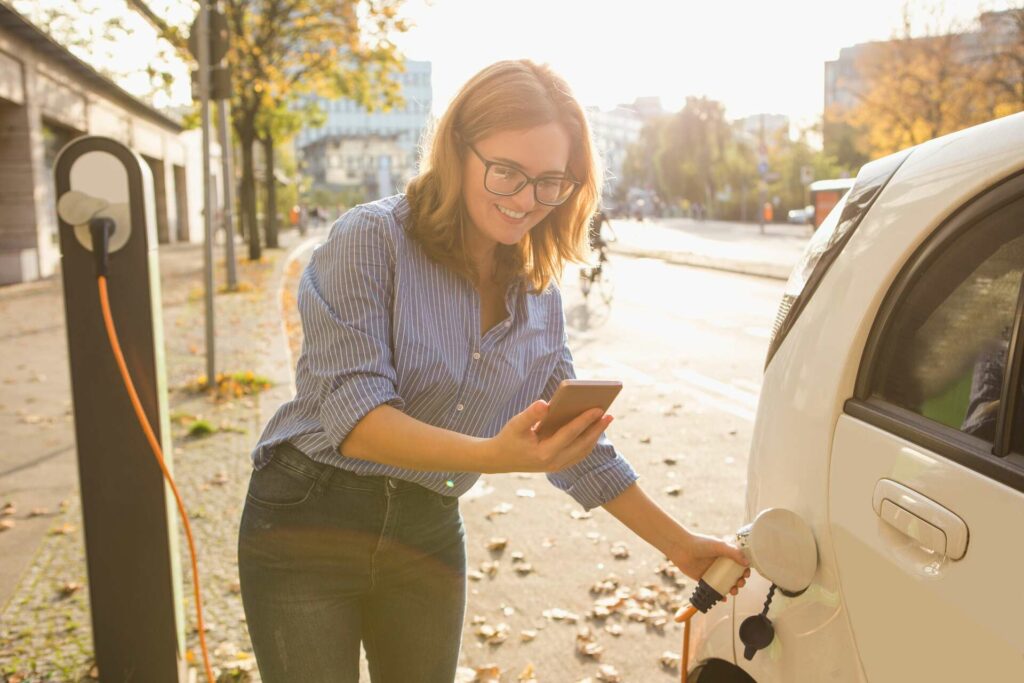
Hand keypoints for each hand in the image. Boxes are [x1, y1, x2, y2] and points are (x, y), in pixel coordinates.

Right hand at [480, 400, 611, 473]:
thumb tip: (546, 403)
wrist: (499, 460)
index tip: (598, 409)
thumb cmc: (508, 438)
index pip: (570, 434)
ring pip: (583, 451)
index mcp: (544, 453)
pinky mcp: (558, 465)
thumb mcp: (515, 424)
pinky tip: (593, 430)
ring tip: (605, 420)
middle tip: (609, 414)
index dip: (585, 421)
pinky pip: (579, 454)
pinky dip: (588, 442)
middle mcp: (553, 462)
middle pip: (582, 444)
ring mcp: (557, 466)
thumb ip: (530, 414)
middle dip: (597, 429)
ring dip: (595, 436)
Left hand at [669, 532, 749, 597]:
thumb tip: (747, 563)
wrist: (681, 548)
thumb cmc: (700, 543)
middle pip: (734, 575)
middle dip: (740, 581)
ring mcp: (712, 572)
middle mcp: (720, 563)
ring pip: (726, 584)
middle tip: (740, 583)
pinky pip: (714, 589)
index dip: (745, 570)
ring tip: (733, 591)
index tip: (746, 574)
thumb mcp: (719, 546)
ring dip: (732, 589)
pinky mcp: (704, 579)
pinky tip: (723, 598)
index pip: (739, 563)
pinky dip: (719, 595)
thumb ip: (734, 552)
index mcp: (725, 554)